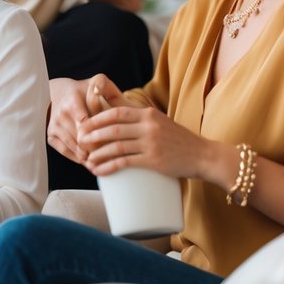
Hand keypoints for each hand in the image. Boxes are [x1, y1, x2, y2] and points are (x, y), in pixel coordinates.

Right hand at [47, 76, 124, 164]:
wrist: (58, 94)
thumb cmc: (82, 92)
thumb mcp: (92, 83)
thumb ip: (100, 84)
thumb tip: (98, 90)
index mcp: (71, 102)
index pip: (86, 124)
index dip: (99, 135)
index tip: (111, 141)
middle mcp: (60, 114)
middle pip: (81, 138)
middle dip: (97, 148)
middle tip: (110, 155)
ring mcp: (54, 126)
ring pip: (74, 147)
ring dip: (88, 156)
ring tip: (102, 160)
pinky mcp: (50, 135)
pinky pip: (64, 151)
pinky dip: (77, 158)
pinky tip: (88, 160)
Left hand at [78, 95, 207, 178]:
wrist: (203, 156)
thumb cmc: (179, 140)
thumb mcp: (160, 122)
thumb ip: (140, 120)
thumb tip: (115, 121)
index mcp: (148, 114)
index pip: (116, 112)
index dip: (97, 118)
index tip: (84, 125)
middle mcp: (149, 126)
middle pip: (113, 128)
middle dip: (93, 135)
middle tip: (80, 142)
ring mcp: (151, 143)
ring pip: (116, 146)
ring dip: (98, 153)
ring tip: (87, 159)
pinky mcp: (154, 160)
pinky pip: (125, 162)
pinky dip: (108, 167)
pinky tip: (99, 171)